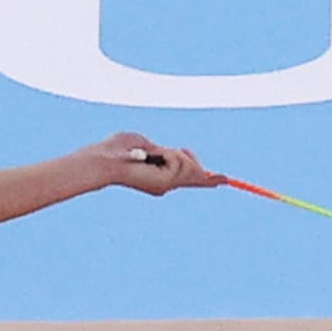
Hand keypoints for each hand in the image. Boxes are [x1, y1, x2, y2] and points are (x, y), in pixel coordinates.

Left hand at [71, 129, 225, 194]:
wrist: (107, 160)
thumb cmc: (120, 150)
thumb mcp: (148, 146)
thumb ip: (166, 152)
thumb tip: (182, 155)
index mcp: (160, 175)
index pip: (189, 176)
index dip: (207, 179)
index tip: (224, 179)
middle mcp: (165, 184)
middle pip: (196, 171)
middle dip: (187, 159)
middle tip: (155, 155)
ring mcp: (167, 184)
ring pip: (190, 164)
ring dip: (172, 154)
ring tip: (150, 156)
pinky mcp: (167, 182)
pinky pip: (182, 162)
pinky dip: (169, 154)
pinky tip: (152, 159)